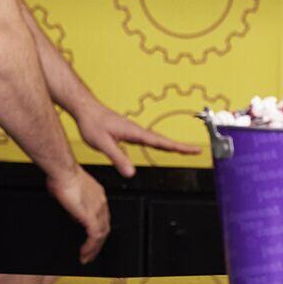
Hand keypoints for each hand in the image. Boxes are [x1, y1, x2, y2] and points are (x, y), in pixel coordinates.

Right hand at [46, 166, 109, 263]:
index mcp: (97, 196)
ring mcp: (97, 209)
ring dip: (94, 248)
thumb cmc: (63, 177)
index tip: (92, 240)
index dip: (98, 231)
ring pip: (102, 234)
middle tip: (91, 254)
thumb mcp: (69, 193)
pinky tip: (85, 253)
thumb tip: (72, 213)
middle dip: (98, 244)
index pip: (102, 217)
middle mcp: (101, 202)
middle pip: (105, 227)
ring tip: (87, 257)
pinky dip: (91, 247)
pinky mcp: (91, 215)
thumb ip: (72, 204)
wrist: (63, 173)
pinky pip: (95, 235)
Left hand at [75, 105, 201, 178]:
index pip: (162, 142)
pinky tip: (159, 147)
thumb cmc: (92, 124)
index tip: (195, 150)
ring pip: (157, 139)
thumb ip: (118, 158)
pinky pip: (148, 139)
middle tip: (196, 151)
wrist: (86, 109)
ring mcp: (134, 131)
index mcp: (135, 133)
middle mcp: (138, 131)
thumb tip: (131, 174)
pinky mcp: (129, 132)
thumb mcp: (103, 144)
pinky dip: (159, 143)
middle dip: (181, 146)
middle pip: (164, 140)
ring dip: (171, 145)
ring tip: (183, 150)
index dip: (179, 147)